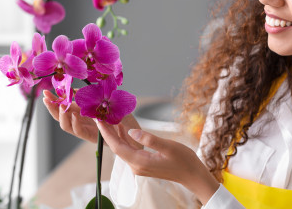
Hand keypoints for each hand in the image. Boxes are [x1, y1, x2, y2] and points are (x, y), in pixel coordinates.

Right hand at [42, 90, 141, 148]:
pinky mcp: (94, 137)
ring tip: (60, 106)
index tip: (48, 92)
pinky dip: (76, 124)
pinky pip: (81, 133)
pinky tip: (74, 115)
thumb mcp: (106, 101)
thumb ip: (90, 97)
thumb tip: (74, 90)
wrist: (135, 130)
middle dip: (52, 108)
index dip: (55, 101)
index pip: (64, 107)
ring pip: (67, 126)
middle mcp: (83, 122)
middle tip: (46, 97)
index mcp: (83, 113)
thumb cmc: (122, 114)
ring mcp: (88, 130)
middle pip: (61, 117)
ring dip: (61, 116)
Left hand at [96, 121, 219, 204]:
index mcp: (140, 162)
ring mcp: (139, 166)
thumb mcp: (168, 146)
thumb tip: (131, 132)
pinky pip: (130, 151)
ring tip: (109, 119)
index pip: (117, 147)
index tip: (99, 120)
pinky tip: (123, 129)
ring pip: (123, 149)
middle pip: (117, 148)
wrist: (192, 175)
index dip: (107, 133)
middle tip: (100, 115)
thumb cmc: (184, 160)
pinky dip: (125, 139)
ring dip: (116, 135)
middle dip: (108, 132)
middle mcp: (136, 166)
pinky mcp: (143, 164)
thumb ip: (149, 139)